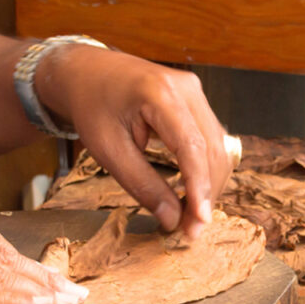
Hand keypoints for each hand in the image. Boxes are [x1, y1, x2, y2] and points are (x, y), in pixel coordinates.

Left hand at [35, 46, 230, 238]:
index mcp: (159, 93)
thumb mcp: (108, 150)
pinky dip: (205, 170)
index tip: (199, 222)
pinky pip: (211, 140)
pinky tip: (192, 193)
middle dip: (206, 194)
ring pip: (218, 148)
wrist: (86, 72)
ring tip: (191, 217)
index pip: (192, 147)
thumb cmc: (91, 106)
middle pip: (212, 150)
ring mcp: (195, 91)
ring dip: (209, 185)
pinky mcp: (196, 101)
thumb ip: (141, 184)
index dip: (199, 188)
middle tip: (191, 231)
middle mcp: (186, 88)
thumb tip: (172, 219)